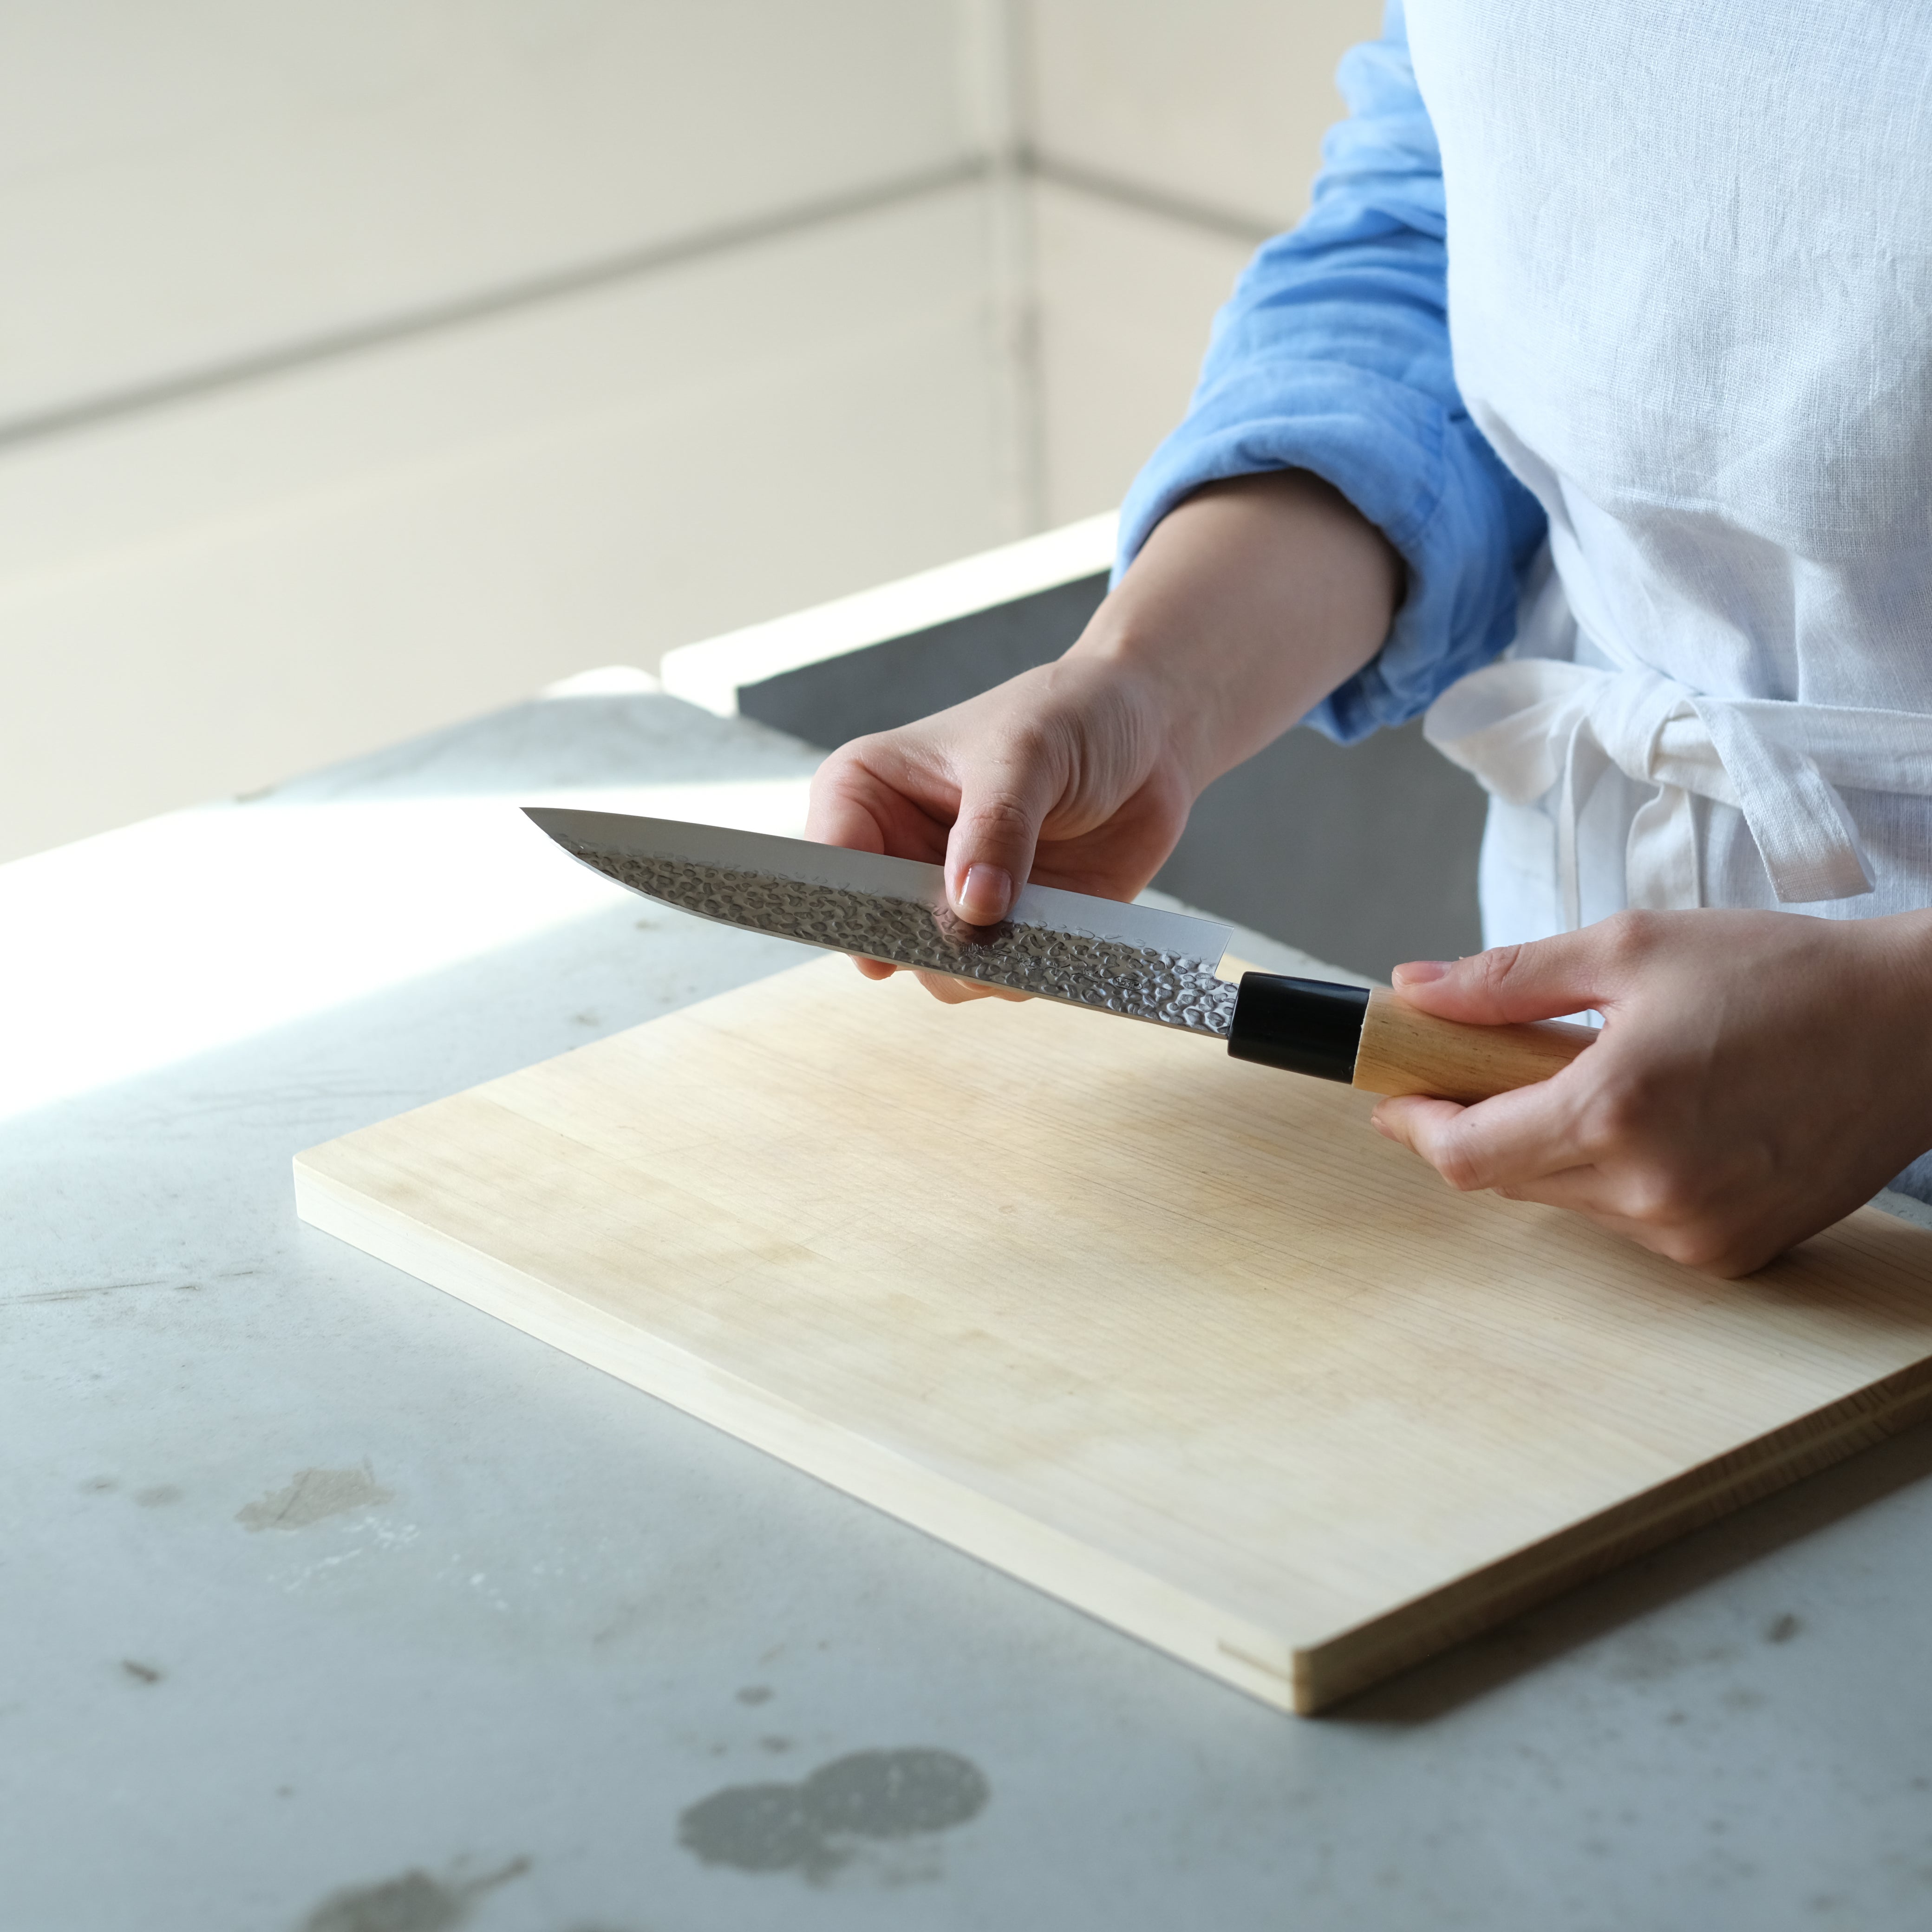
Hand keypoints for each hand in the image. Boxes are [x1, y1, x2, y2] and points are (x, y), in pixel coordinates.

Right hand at [806, 471, 1401, 1001]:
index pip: (826, 862)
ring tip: (1038, 916)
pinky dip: (1030, 971)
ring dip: (986, 965)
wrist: (1151, 737)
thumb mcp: (1028, 753)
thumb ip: (995, 828)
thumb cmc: (1072, 715)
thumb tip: (971, 909)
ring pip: (936, 972)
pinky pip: (997, 983)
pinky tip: (1064, 928)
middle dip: (929, 943)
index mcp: (866, 794)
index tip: (899, 922)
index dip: (852, 902)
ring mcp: (947, 901)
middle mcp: (896, 856)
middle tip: (985, 925)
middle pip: (877, 935)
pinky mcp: (1003, 934)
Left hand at [1371, 908, 1931, 1274]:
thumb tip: (1415, 991)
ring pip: (1569, 1202)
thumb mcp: (1632, 948)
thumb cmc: (1784, 975)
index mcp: (1617, 1111)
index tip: (1395, 1095)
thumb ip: (1509, 979)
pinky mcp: (1733, 1253)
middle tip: (1489, 1065)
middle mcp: (1652, 1190)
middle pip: (1510, 1180)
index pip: (1467, 1155)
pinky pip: (1631, 1221)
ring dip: (1553, 1147)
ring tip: (1602, 1077)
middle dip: (1482, 1123)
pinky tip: (1661, 1119)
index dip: (1416, 1127)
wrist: (1917, 1027)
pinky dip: (1616, 1174)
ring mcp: (1695, 1233)